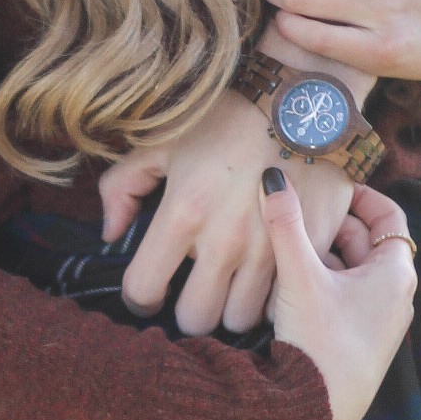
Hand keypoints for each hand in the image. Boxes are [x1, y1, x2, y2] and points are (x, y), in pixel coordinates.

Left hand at [102, 96, 358, 334]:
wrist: (306, 99)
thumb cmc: (228, 118)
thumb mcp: (163, 141)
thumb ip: (123, 186)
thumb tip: (110, 233)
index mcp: (183, 212)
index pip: (144, 290)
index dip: (140, 297)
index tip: (149, 291)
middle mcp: (226, 239)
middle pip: (194, 320)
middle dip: (188, 309)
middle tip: (193, 289)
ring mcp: (271, 248)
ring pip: (239, 320)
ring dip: (230, 306)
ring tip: (230, 283)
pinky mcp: (310, 248)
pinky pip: (282, 300)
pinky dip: (269, 296)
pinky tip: (265, 274)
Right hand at [263, 170, 416, 419]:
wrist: (319, 413)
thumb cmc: (319, 343)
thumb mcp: (298, 277)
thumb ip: (285, 225)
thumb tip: (272, 178)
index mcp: (396, 273)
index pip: (388, 215)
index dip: (358, 195)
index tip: (327, 187)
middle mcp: (396, 295)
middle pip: (367, 243)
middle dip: (330, 229)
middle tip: (296, 219)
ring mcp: (381, 321)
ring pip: (353, 272)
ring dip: (322, 259)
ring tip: (286, 256)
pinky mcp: (363, 342)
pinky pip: (347, 299)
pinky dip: (323, 286)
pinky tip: (290, 292)